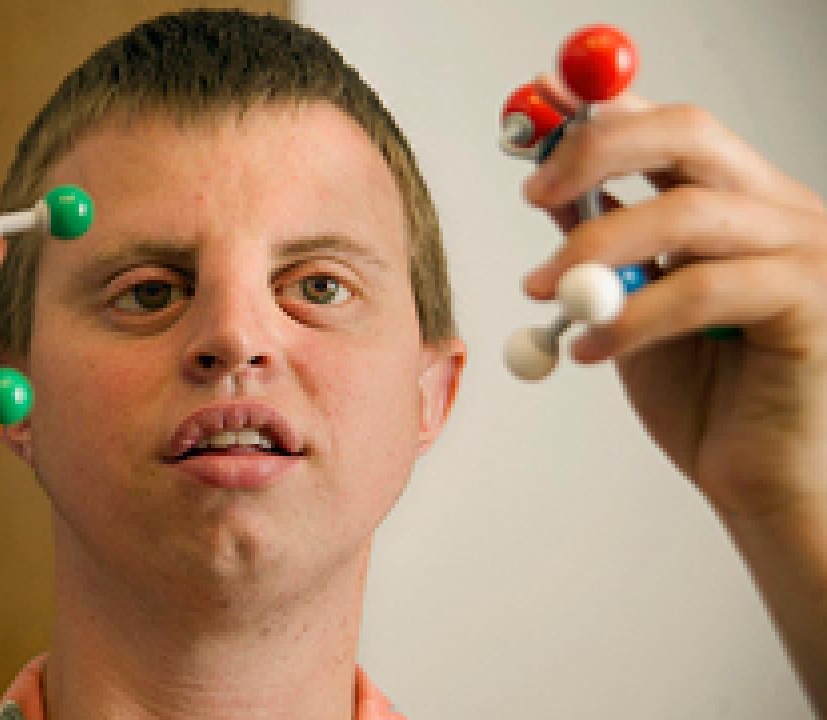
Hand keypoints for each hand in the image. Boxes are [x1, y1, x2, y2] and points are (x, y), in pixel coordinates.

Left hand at [520, 77, 826, 524]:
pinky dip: (631, 317)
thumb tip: (547, 185)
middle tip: (531, 193)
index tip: (531, 108)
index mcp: (739, 199)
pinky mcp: (810, 304)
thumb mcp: (633, 304)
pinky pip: (702, 291)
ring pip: (685, 213)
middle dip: (596, 152)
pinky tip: (591, 351)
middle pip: (687, 134)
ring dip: (593, 249)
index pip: (670, 125)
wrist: (764, 484)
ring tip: (544, 295)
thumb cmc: (707, 397)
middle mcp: (780, 209)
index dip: (600, 109)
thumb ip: (605, 243)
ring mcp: (805, 251)